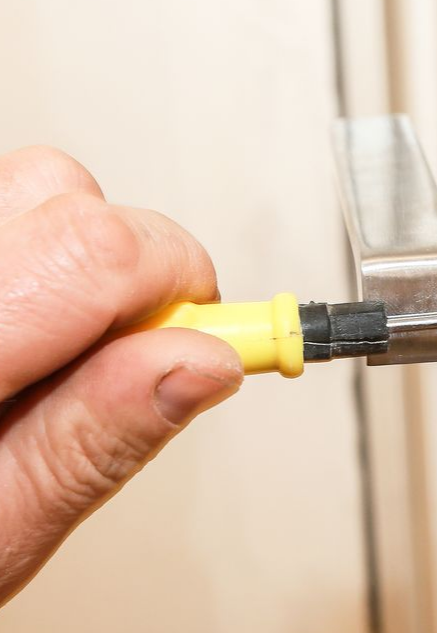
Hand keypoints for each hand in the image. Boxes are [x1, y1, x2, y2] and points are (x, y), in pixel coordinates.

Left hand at [0, 146, 242, 603]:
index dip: (180, 286)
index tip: (219, 336)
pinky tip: (22, 324)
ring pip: (27, 189)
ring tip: (62, 344)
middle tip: (133, 352)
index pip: (91, 255)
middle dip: (137, 268)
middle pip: (61, 195)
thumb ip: (94, 443)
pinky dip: (35, 258)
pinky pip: (1, 213)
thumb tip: (203, 365)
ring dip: (79, 259)